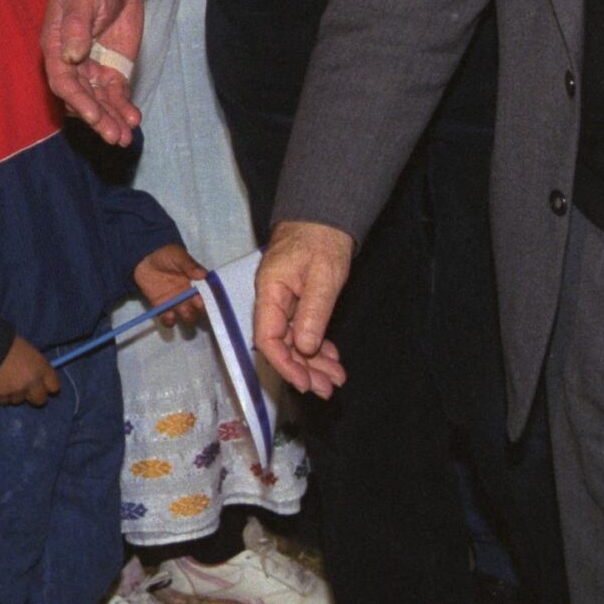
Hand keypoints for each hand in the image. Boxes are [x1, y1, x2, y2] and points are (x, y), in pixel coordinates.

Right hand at [0, 336, 61, 406]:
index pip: (54, 386)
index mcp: (42, 368)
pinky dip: (2, 395)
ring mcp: (17, 390)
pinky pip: (5, 401)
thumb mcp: (30, 352)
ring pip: (20, 400)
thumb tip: (39, 379)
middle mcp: (33, 382)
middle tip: (25, 388)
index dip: (48, 386)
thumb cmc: (10, 344)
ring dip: (15, 394)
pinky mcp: (2, 396)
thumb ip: (37, 367)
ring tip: (6, 380)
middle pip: (40, 399)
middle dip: (34, 395)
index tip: (43, 385)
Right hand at [39, 0, 147, 144]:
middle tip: (114, 136)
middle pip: (82, 97)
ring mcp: (93, 68)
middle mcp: (72, 63)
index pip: (62, 80)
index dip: (77, 100)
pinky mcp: (113, 69)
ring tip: (125, 138)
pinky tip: (134, 119)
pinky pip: (117, 94)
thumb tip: (72, 56)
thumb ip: (77, 27)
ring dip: (111, 120)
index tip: (93, 115)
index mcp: (56, 46)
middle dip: (97, 118)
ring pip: (100, 101)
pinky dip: (124, 108)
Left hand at [134, 244, 208, 328]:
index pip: (207, 295)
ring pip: (187, 317)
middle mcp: (189, 296)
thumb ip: (190, 265)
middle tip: (195, 304)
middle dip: (199, 310)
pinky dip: (170, 321)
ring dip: (187, 317)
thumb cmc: (166, 255)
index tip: (208, 298)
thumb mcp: (178, 256)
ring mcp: (176, 303)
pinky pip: (169, 319)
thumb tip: (203, 274)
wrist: (144, 257)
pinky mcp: (162, 307)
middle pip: (200, 310)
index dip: (210, 298)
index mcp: (197, 284)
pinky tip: (169, 316)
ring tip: (182, 310)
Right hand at [252, 221, 353, 397]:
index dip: (285, 364)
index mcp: (270, 292)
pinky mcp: (297, 300)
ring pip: (293, 340)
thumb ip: (313, 313)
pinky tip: (332, 358)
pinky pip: (303, 329)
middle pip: (281, 344)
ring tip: (335, 379)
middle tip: (327, 388)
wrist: (325, 214)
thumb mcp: (323, 277)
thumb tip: (304, 349)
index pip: (267, 338)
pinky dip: (317, 346)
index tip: (306, 382)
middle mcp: (272, 299)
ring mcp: (284, 300)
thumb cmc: (322, 240)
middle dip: (303, 369)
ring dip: (312, 362)